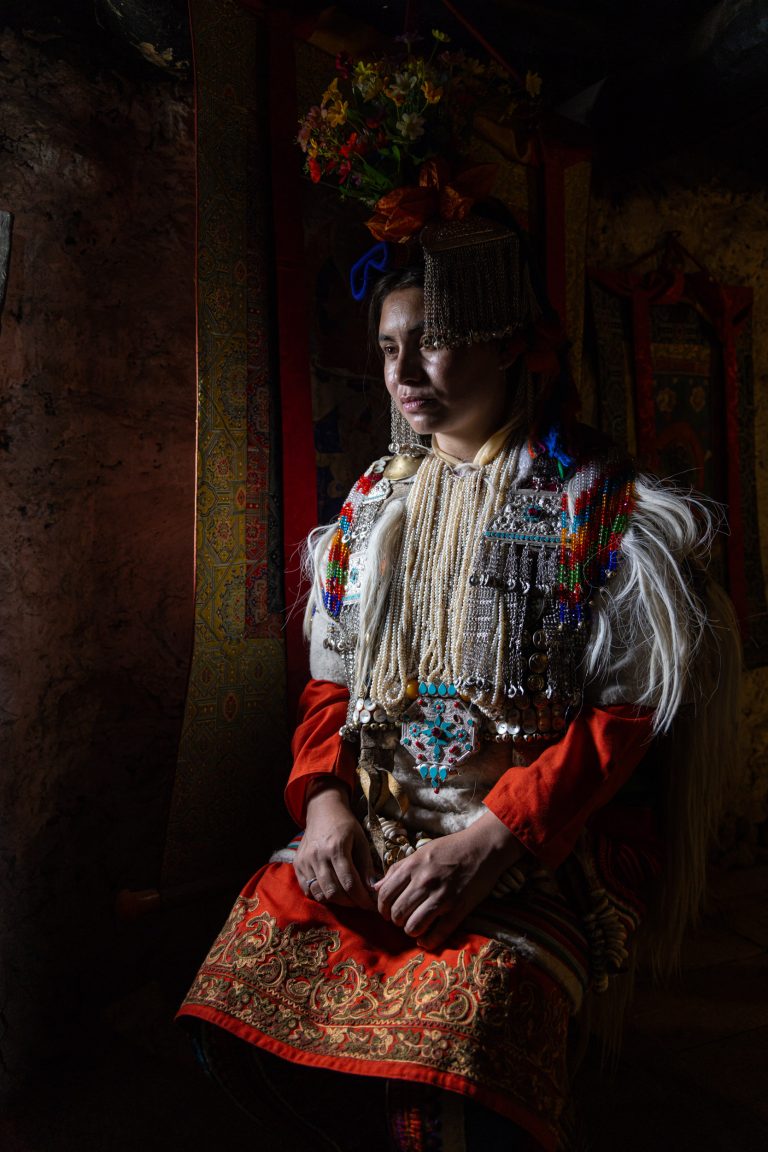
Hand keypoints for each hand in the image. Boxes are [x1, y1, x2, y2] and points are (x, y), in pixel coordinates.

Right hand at [294, 780, 375, 909]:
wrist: (322, 810)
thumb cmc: (345, 824)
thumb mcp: (361, 839)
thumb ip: (366, 865)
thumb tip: (372, 888)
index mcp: (336, 848)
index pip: (350, 883)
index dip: (362, 898)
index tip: (372, 905)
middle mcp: (318, 856)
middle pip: (334, 892)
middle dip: (351, 903)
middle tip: (361, 902)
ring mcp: (305, 861)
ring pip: (320, 894)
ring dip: (337, 901)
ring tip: (348, 897)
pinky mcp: (297, 865)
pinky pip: (308, 890)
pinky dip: (321, 896)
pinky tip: (332, 890)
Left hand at [375, 810, 522, 948]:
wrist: (484, 847)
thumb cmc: (450, 848)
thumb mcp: (420, 852)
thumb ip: (397, 869)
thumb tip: (376, 887)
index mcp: (413, 866)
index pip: (384, 895)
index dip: (381, 908)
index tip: (387, 913)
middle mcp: (424, 881)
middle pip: (397, 913)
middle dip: (396, 921)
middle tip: (401, 920)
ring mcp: (442, 897)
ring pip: (413, 926)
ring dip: (410, 931)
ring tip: (414, 928)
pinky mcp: (458, 909)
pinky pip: (437, 934)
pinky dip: (427, 942)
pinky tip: (425, 940)